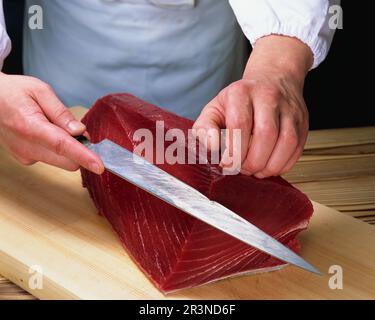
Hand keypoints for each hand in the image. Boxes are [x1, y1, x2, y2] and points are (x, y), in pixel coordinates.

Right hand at [0, 72, 103, 173]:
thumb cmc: (13, 92)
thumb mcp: (40, 91)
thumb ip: (61, 113)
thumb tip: (80, 131)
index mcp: (29, 126)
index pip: (62, 146)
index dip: (84, 157)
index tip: (99, 166)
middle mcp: (26, 147)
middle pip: (67, 161)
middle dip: (80, 149)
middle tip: (76, 129)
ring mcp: (25, 155)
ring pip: (61, 161)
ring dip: (69, 149)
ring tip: (54, 126)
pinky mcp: (25, 159)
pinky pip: (52, 159)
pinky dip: (58, 150)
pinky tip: (46, 133)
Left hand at [193, 35, 312, 177]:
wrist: (273, 79)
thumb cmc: (240, 99)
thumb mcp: (215, 108)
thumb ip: (205, 128)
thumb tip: (212, 146)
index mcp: (242, 92)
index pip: (240, 124)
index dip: (233, 150)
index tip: (227, 164)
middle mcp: (269, 97)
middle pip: (265, 134)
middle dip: (252, 161)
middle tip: (242, 169)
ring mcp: (289, 109)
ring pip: (286, 142)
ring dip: (269, 165)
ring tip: (256, 171)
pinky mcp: (302, 122)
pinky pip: (297, 148)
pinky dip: (283, 164)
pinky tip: (270, 167)